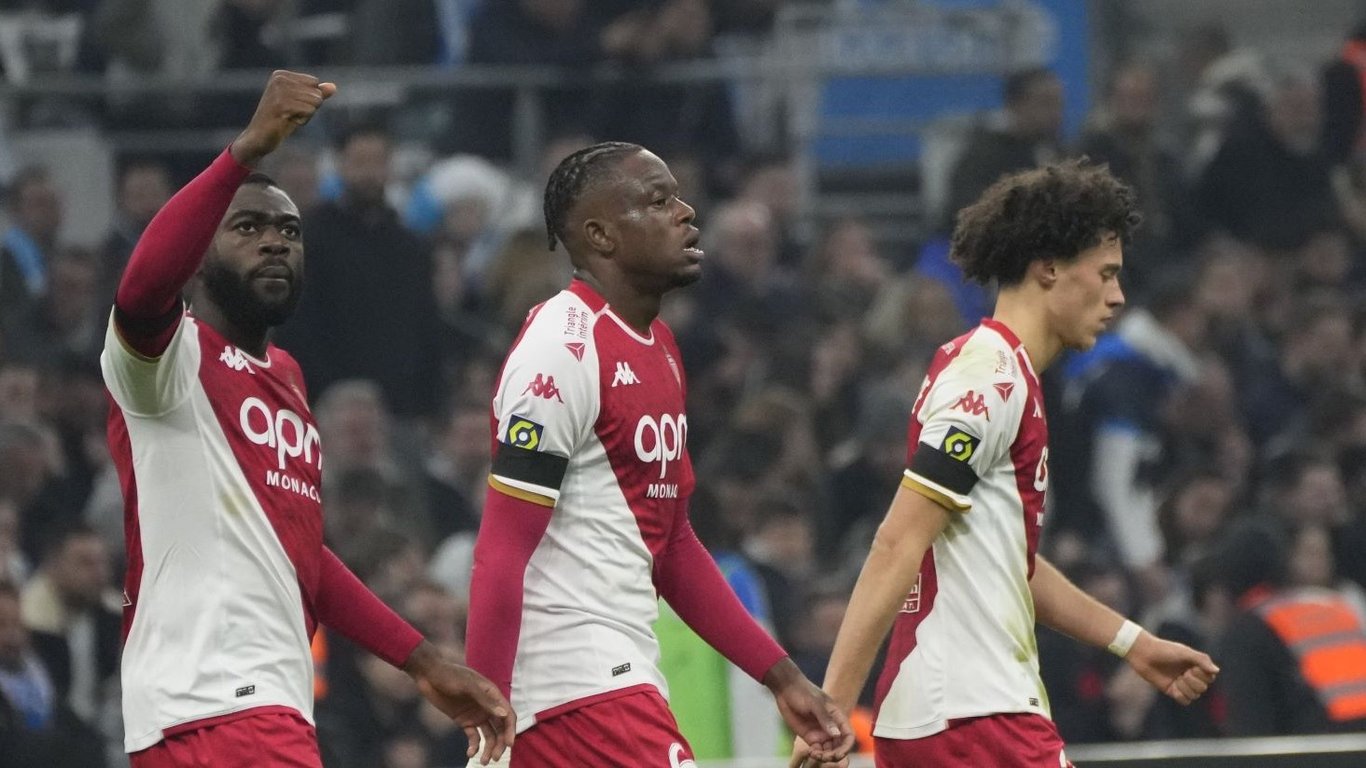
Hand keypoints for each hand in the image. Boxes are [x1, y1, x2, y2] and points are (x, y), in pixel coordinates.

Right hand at [231, 70, 335, 166]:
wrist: (258, 138)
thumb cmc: (280, 121)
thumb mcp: (300, 105)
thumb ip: (317, 94)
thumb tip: (333, 87)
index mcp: (281, 75)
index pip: (315, 83)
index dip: (309, 98)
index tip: (291, 106)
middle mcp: (279, 79)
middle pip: (317, 93)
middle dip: (309, 108)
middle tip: (289, 114)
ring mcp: (279, 92)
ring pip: (315, 102)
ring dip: (305, 115)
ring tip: (287, 118)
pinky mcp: (281, 105)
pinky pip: (309, 111)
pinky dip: (302, 121)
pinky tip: (287, 122)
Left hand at [403, 641, 515, 764]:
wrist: (428, 674)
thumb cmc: (449, 675)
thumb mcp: (467, 686)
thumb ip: (486, 701)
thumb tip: (504, 714)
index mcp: (492, 695)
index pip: (507, 715)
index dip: (510, 730)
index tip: (508, 745)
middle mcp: (487, 706)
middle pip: (500, 728)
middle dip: (499, 744)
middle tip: (494, 758)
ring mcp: (476, 714)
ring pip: (488, 735)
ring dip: (488, 748)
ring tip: (483, 762)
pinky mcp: (464, 720)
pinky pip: (473, 736)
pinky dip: (474, 746)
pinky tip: (470, 753)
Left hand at [764, 659, 854, 763]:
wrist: (785, 689)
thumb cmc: (802, 691)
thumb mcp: (814, 703)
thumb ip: (825, 718)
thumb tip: (837, 734)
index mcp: (837, 717)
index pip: (848, 735)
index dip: (847, 746)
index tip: (839, 754)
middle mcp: (831, 727)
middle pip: (840, 747)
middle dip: (835, 755)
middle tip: (825, 757)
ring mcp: (821, 733)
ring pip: (829, 751)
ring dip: (825, 757)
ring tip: (815, 755)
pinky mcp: (809, 737)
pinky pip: (817, 751)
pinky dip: (816, 755)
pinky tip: (811, 753)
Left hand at [1125, 631, 1218, 705]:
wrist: (1144, 654)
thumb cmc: (1165, 650)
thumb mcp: (1185, 652)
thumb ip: (1201, 660)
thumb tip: (1216, 671)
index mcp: (1195, 665)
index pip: (1209, 678)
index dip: (1203, 676)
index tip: (1192, 668)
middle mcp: (1190, 675)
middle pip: (1202, 688)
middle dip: (1193, 682)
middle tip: (1183, 673)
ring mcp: (1180, 683)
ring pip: (1194, 695)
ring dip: (1186, 688)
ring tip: (1177, 679)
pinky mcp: (1171, 690)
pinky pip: (1184, 701)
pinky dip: (1181, 696)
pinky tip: (1174, 687)